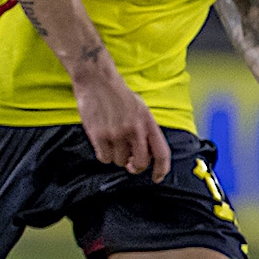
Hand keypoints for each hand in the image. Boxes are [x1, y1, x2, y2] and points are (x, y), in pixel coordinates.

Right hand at [73, 59, 167, 179]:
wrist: (97, 80)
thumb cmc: (118, 94)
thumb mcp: (140, 109)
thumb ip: (145, 131)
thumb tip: (143, 155)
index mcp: (148, 123)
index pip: (161, 153)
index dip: (161, 169)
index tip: (157, 177)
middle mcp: (134, 130)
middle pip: (141, 163)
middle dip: (136, 166)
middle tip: (130, 164)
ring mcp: (116, 134)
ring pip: (120, 161)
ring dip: (116, 157)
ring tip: (112, 142)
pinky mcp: (98, 135)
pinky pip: (104, 158)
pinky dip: (103, 155)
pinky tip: (102, 143)